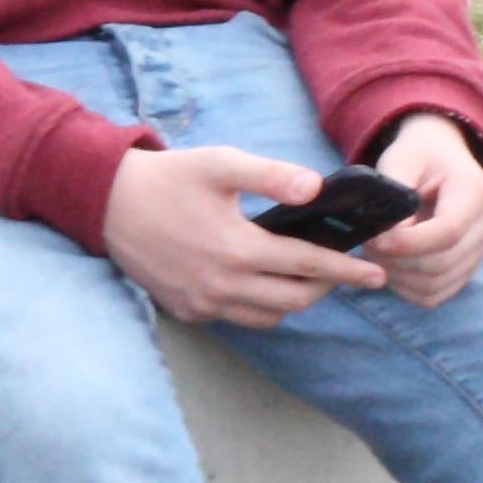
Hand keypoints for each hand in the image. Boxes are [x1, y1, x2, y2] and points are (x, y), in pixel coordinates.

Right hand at [100, 141, 387, 328]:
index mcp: (237, 249)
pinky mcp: (187, 312)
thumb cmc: (169, 177)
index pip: (308, 266)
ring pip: (268, 316)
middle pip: (295, 299)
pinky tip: (259, 280)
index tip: (377, 274)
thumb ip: (272, 176)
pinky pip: (237, 318)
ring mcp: (203, 304)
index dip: (347, 271)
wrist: (106, 203)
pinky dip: (259, 305)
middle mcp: (223, 285)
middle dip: (325, 286)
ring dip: (293, 298)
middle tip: (339, 267)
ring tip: (303, 274)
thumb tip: (316, 188)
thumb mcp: (222, 164)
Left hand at [368, 116, 482, 307]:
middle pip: (443, 262)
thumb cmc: (419, 154)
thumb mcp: (401, 157)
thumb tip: (388, 234)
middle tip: (367, 245)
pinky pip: (436, 294)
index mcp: (474, 190)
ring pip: (437, 283)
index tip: (376, 240)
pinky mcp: (466, 268)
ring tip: (375, 253)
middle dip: (398, 260)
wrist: (440, 156)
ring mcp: (479, 249)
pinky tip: (389, 267)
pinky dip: (406, 289)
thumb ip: (394, 190)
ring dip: (398, 276)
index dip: (410, 243)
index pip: (449, 232)